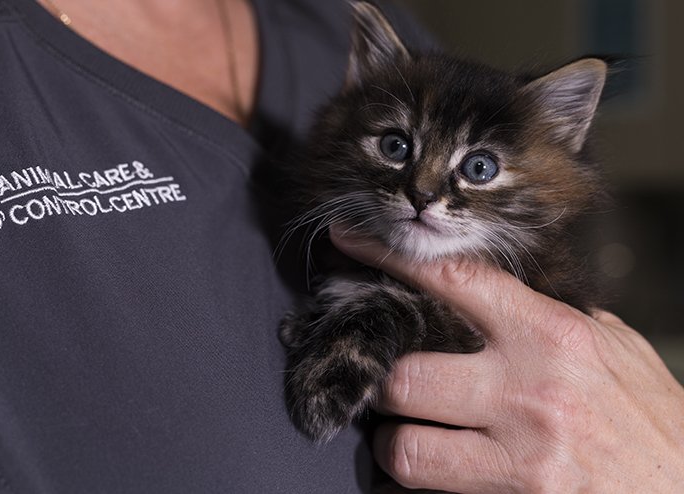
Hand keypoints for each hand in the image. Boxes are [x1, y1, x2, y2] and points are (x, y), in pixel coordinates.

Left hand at [331, 228, 683, 492]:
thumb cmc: (651, 419)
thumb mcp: (613, 351)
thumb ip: (551, 320)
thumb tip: (496, 296)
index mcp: (551, 334)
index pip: (452, 280)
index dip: (390, 257)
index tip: (351, 240)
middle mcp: (530, 388)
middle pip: (406, 375)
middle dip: (386, 384)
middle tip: (390, 384)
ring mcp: (523, 451)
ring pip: (404, 444)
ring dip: (394, 442)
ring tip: (408, 436)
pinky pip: (431, 490)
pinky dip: (419, 481)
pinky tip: (437, 471)